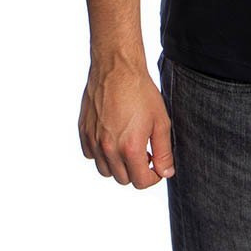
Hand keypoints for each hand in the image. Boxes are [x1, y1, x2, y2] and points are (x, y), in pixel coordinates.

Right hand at [78, 50, 174, 187]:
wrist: (117, 68)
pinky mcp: (84, 132)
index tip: (157, 166)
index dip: (153, 177)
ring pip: (106, 170)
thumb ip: (164, 151)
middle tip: (145, 153)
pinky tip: (113, 137)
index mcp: (130, 148)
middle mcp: (109, 149)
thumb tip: (166, 173)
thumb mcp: (161, 121)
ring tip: (129, 146)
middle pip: (123, 179)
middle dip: (137, 170)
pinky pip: (91, 155)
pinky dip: (101, 153)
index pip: (141, 182)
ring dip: (118, 165)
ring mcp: (94, 141)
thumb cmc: (141, 91)